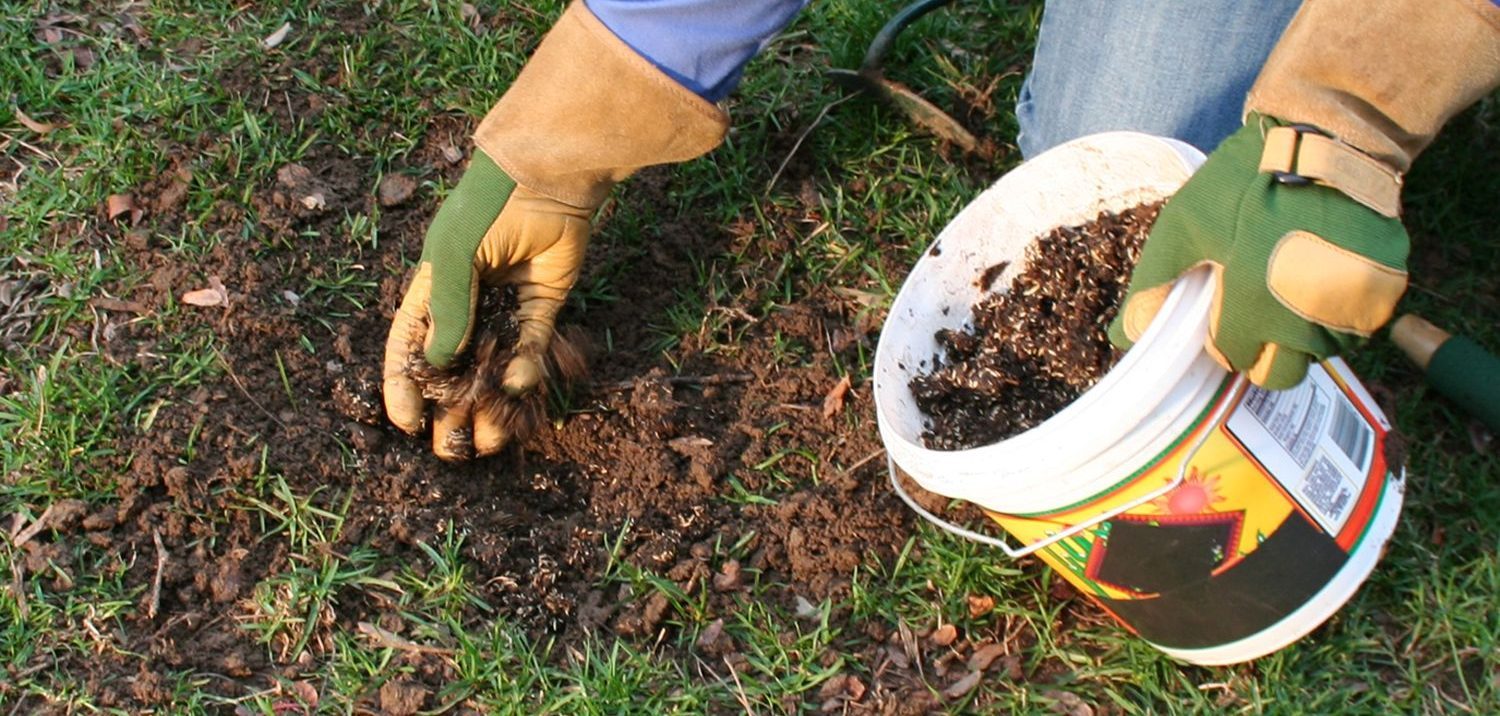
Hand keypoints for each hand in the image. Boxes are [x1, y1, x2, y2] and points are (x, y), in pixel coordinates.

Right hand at [380, 0, 726, 459]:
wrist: (549, 174)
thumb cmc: (487, 208)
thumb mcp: (454, 257)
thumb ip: (448, 310)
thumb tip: (438, 367)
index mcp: (433, 284)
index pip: (410, 345)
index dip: (404, 385)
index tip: (403, 424)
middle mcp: (470, 297)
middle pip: (455, 365)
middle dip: (450, 407)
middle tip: (451, 449)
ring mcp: (508, 300)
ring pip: (495, 362)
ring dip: (490, 400)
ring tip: (489, 439)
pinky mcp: (546, 300)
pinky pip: (533, 342)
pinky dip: (527, 366)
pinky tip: (519, 389)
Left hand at [1109, 115, 1408, 388]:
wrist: (1329, 139)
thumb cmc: (1245, 181)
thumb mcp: (1184, 227)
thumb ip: (1154, 285)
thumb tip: (1122, 337)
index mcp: (1254, 306)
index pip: (1233, 360)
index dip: (1221, 341)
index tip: (1220, 313)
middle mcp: (1308, 321)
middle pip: (1279, 373)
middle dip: (1261, 353)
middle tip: (1254, 311)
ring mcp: (1353, 310)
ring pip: (1319, 353)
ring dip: (1300, 334)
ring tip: (1287, 283)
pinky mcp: (1386, 294)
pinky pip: (1355, 328)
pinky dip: (1336, 314)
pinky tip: (1320, 275)